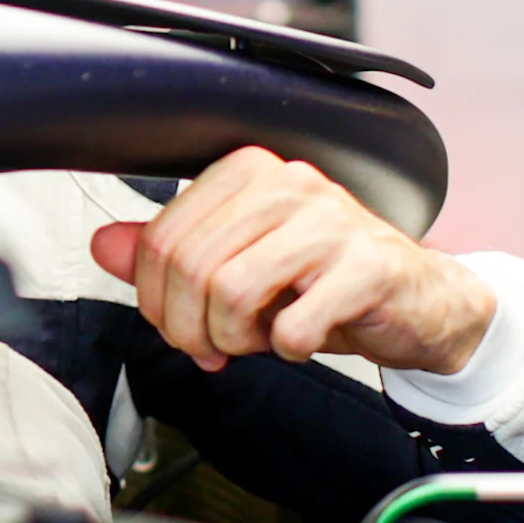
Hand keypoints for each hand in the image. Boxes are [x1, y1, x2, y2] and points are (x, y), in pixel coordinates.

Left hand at [88, 146, 496, 375]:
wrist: (418, 302)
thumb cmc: (326, 281)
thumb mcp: (239, 265)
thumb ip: (171, 254)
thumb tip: (105, 245)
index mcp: (249, 172)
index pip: (163, 239)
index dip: (158, 302)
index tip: (182, 328)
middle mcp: (288, 183)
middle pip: (191, 268)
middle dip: (191, 329)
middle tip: (214, 348)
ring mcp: (331, 221)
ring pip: (231, 293)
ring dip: (235, 339)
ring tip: (257, 340)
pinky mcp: (367, 266)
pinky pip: (292, 326)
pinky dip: (286, 350)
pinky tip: (301, 339)